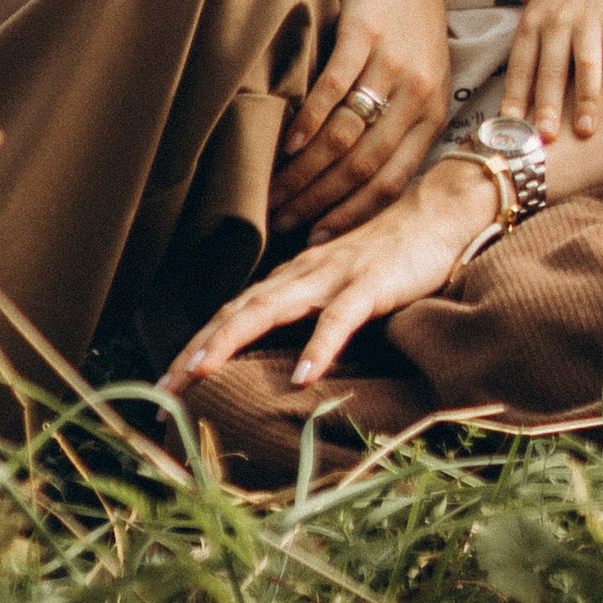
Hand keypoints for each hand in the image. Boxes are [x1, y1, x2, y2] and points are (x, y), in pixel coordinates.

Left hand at [167, 154, 502, 391]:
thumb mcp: (338, 289)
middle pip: (238, 311)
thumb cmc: (390, 258)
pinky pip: (340, 318)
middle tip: (162, 389)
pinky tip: (302, 376)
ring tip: (201, 372)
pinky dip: (319, 346)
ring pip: (271, 307)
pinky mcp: (371, 283)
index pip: (233, 313)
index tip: (163, 385)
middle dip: (196, 349)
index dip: (196, 346)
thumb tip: (276, 357)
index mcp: (292, 279)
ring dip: (232, 339)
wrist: (440, 214)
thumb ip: (307, 313)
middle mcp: (302, 274)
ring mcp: (335, 276)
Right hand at [271, 0, 453, 240]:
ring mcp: (394, 62)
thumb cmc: (405, 27)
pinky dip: (308, 122)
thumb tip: (360, 191)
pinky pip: (334, 88)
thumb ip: (401, 128)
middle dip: (319, 201)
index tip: (317, 240)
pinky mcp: (366, 33)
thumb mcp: (420, 80)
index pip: (393, 180)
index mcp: (434, 111)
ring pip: (346, 134)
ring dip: (305, 171)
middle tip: (281, 222)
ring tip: (273, 192)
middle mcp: (419, 91)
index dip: (352, 215)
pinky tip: (286, 144)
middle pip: (364, 164)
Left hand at [502, 0, 602, 140]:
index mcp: (533, 23)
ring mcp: (589, 18)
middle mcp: (558, 20)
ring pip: (587, 63)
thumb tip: (510, 108)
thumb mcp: (538, 17)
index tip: (511, 125)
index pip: (521, 64)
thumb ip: (529, 53)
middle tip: (546, 136)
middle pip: (552, 68)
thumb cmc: (564, 2)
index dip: (515, 95)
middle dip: (548, 104)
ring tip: (586, 131)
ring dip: (586, 99)